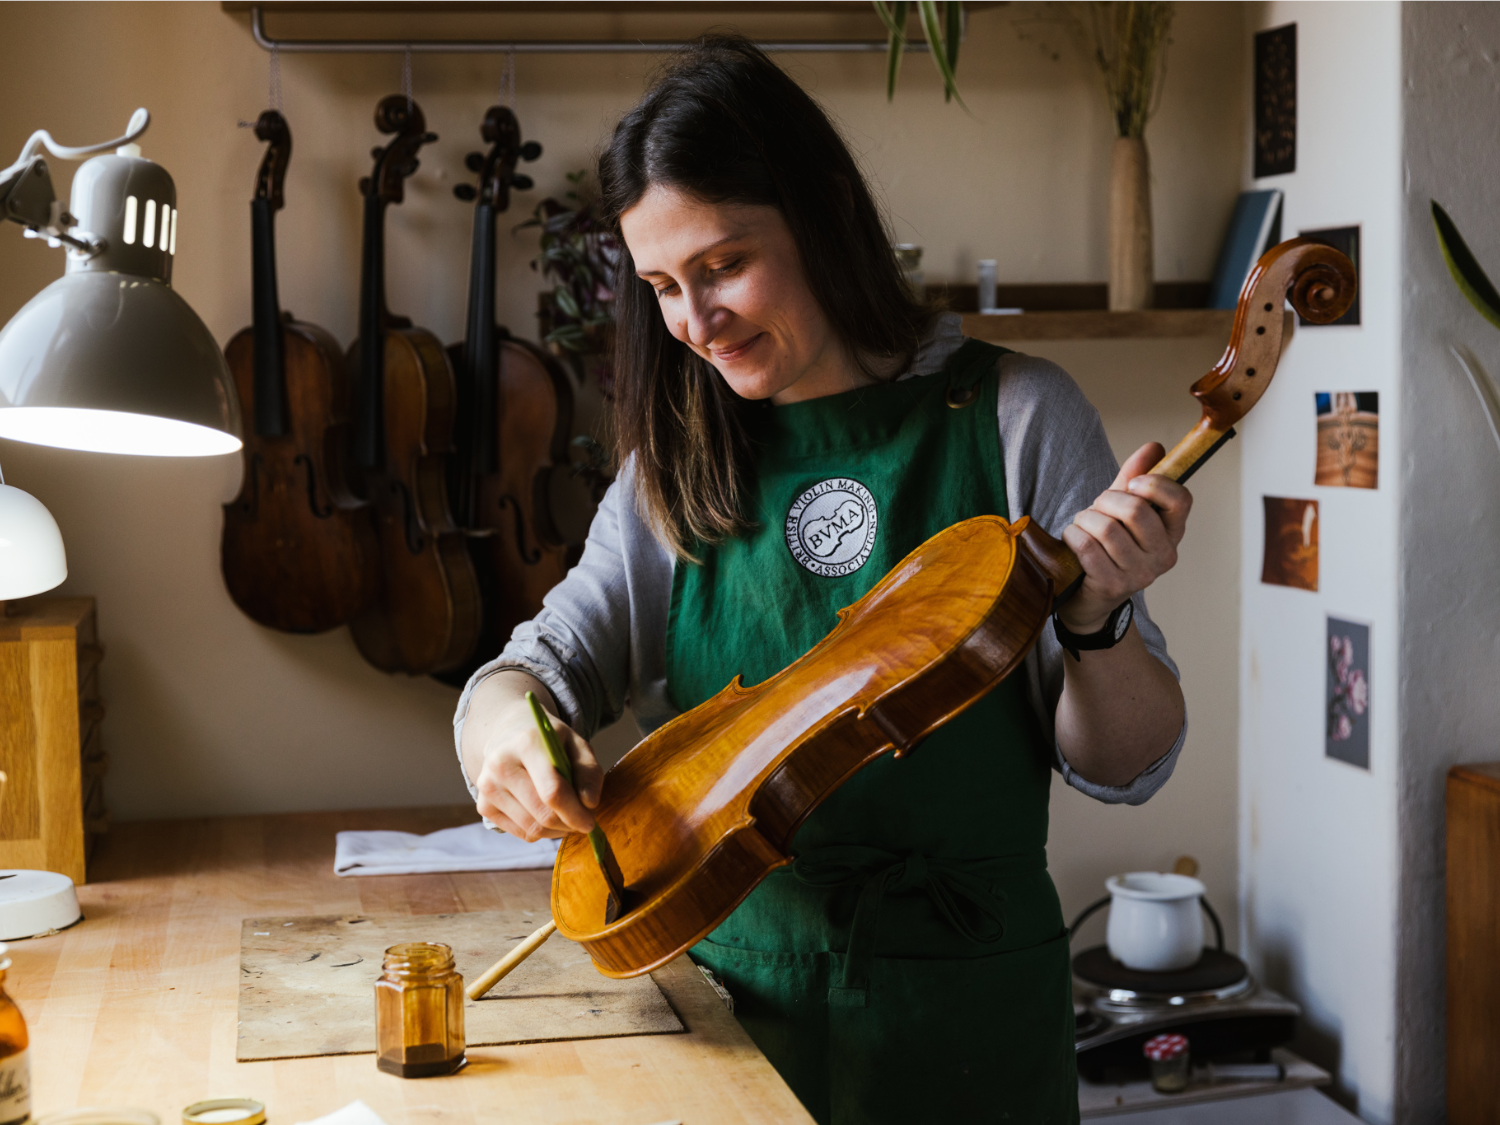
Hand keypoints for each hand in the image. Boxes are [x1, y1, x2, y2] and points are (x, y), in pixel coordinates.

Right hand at [472, 696, 602, 840]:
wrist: (510, 733)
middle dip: (569, 824)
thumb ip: (589, 772)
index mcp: (527, 743)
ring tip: (567, 817)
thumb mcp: (576, 744)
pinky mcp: (483, 805)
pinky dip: (540, 831)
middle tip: (584, 821)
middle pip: (542, 814)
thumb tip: (589, 804)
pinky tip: (546, 814)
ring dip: (557, 830)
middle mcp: (500, 764)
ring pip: (532, 829)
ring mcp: (487, 786)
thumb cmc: (549, 741)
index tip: (590, 822)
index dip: (575, 813)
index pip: (552, 791)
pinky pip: (521, 833)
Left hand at [1058, 442, 1191, 632]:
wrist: (1090, 596)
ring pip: (1105, 528)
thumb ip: (1136, 477)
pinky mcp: (1112, 586)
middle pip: (1135, 510)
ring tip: (1083, 525)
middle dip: (1106, 500)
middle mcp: (1163, 555)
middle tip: (1097, 508)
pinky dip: (1072, 535)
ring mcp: (1140, 574)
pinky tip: (1073, 539)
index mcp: (1174, 532)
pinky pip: (1086, 546)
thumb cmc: (1109, 545)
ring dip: (1085, 519)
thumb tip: (1154, 447)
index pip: (1181, 498)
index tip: (1132, 484)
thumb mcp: (1123, 509)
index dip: (1153, 483)